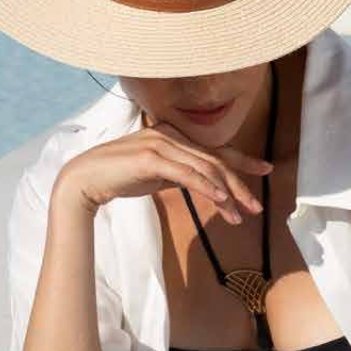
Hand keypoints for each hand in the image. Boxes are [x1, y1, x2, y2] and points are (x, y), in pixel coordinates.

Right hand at [56, 119, 272, 224]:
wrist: (85, 180)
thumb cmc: (117, 177)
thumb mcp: (155, 174)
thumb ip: (177, 173)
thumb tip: (199, 184)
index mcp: (172, 135)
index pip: (213, 149)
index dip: (242, 159)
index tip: (265, 169)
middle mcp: (169, 135)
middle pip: (214, 160)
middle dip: (240, 184)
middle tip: (256, 206)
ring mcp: (161, 144)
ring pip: (205, 168)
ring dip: (227, 193)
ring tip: (240, 215)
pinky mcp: (151, 158)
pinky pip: (187, 175)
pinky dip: (207, 187)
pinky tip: (221, 200)